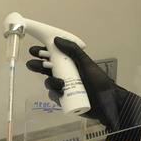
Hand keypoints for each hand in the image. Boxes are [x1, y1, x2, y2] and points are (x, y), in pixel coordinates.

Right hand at [26, 37, 140, 133]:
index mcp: (68, 63)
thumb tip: (56, 39)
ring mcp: (63, 88)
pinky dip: (55, 94)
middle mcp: (63, 74)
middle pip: (44, 69)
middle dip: (37, 66)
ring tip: (60, 84)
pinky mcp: (64, 100)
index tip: (34, 51)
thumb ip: (73, 50)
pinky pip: (54, 96)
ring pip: (48, 83)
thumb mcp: (86, 63)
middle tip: (36, 65)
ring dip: (50, 82)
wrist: (107, 101)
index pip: (50, 56)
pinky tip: (61, 93)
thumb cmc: (98, 81)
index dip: (40, 53)